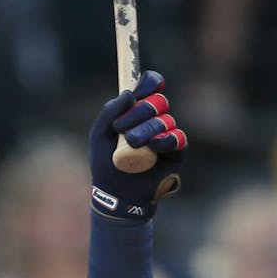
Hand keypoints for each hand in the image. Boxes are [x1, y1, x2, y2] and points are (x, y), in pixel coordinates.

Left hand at [89, 70, 185, 221]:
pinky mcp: (176, 152)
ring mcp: (166, 136)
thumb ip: (109, 111)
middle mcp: (153, 120)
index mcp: (135, 111)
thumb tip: (128, 93)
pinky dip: (165, 140)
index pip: (150, 87)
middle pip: (158, 101)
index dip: (150, 83)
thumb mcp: (99, 135)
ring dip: (147, 130)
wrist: (117, 194)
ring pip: (166, 120)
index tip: (145, 85)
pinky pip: (177, 138)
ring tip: (132, 144)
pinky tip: (153, 147)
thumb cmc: (106, 164)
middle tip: (121, 128)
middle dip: (140, 112)